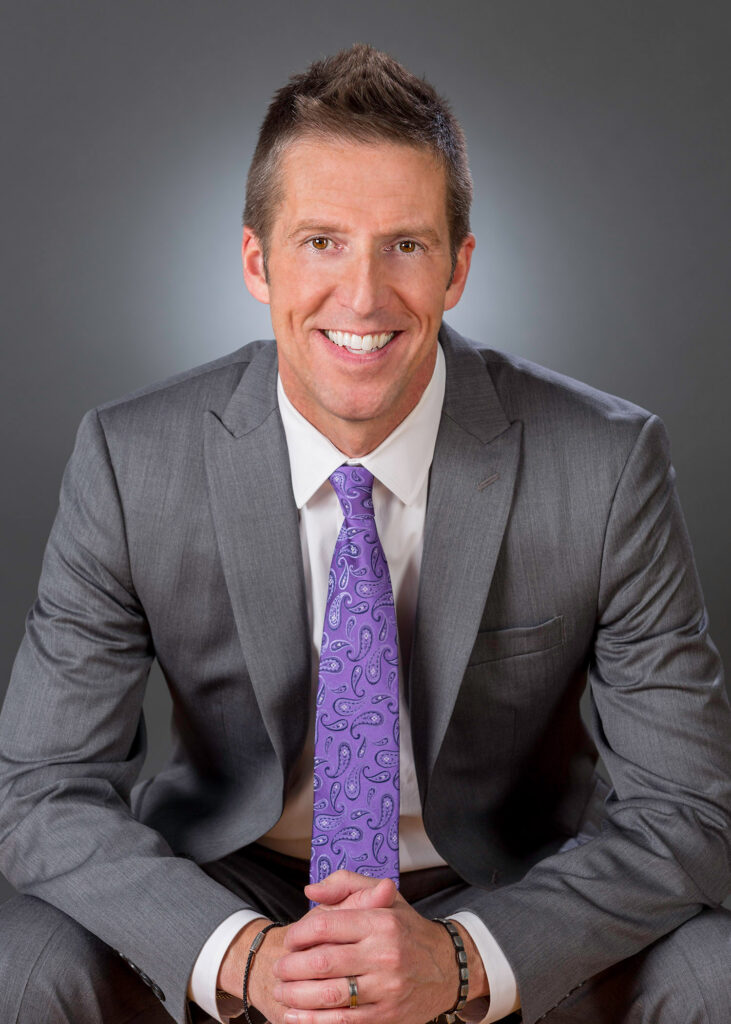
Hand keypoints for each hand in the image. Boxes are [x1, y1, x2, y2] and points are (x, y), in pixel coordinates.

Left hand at [271, 871, 482, 1023]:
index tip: (289, 940)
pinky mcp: (387, 1016)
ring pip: (330, 995)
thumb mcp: (385, 897)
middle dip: (291, 968)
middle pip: (323, 962)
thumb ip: (346, 885)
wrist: (449, 967)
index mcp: (380, 921)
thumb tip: (311, 891)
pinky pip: (343, 1022)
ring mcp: (386, 988)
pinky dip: (314, 1022)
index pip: (326, 925)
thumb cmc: (407, 929)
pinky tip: (295, 1017)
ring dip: (296, 996)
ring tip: (280, 992)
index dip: (299, 933)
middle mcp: (384, 954)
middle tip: (278, 968)